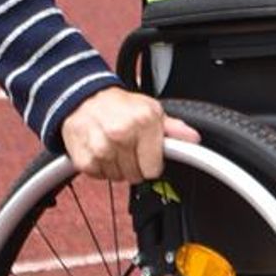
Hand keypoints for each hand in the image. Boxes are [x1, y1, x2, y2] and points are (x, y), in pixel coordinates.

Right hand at [60, 87, 200, 181]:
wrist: (83, 97)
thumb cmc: (118, 105)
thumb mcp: (150, 110)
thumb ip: (173, 128)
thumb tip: (193, 138)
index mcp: (144, 122)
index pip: (154, 169)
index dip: (152, 163)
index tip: (146, 154)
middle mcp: (122, 134)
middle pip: (136, 175)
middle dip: (134, 164)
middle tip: (128, 147)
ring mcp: (102, 148)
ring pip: (118, 178)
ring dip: (117, 166)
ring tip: (113, 146)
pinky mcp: (85, 159)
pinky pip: (100, 177)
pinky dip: (100, 168)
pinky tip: (100, 150)